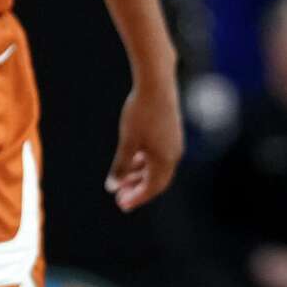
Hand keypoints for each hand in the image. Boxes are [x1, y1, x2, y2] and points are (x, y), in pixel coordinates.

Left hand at [106, 73, 181, 211]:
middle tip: (120, 196)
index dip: (136, 198)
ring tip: (122, 179)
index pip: (152, 188)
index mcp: (165, 159)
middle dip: (138, 190)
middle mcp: (173, 154)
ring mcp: (173, 142)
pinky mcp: (171, 131)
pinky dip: (145, 161)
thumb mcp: (127, 142)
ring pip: (157, 167)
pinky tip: (132, 159)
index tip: (121, 204)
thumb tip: (112, 186)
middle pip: (156, 181)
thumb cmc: (141, 113)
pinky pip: (159, 154)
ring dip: (140, 175)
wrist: (156, 82)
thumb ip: (121, 166)